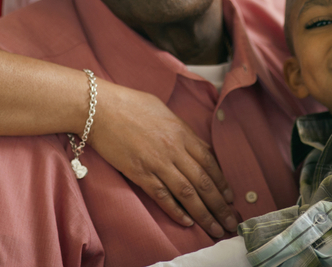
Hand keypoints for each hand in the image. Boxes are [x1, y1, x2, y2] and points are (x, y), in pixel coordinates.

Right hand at [87, 80, 237, 238]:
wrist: (100, 108)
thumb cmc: (131, 104)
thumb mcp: (164, 112)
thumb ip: (181, 131)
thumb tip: (194, 145)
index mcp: (182, 132)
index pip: (210, 162)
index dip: (222, 182)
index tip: (230, 197)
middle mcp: (174, 149)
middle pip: (203, 182)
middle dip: (219, 205)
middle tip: (230, 221)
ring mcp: (157, 162)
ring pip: (187, 193)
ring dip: (203, 213)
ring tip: (214, 228)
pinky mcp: (139, 173)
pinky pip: (162, 195)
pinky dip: (176, 210)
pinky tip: (187, 221)